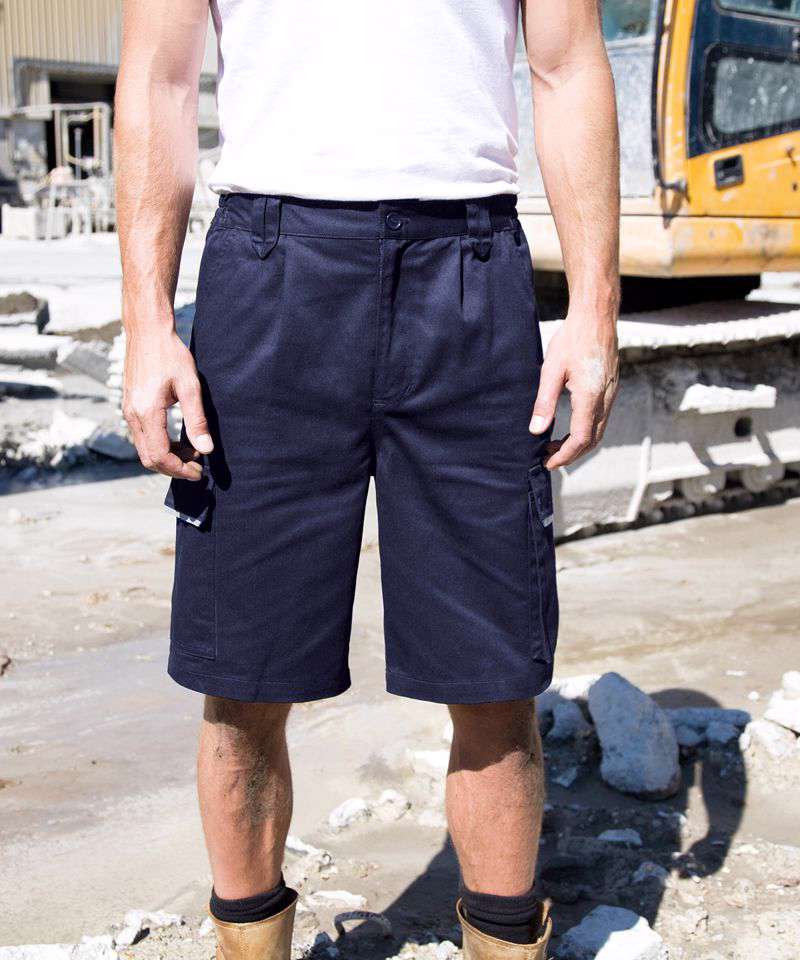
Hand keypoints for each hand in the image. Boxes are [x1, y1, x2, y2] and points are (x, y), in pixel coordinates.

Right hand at [123, 325, 212, 479]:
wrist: (147, 331)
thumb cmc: (170, 355)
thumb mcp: (190, 386)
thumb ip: (197, 420)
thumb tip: (206, 449)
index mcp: (146, 412)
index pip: (160, 455)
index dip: (179, 469)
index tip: (198, 472)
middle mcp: (132, 415)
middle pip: (149, 458)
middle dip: (173, 468)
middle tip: (197, 466)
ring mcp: (128, 412)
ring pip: (145, 450)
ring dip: (168, 457)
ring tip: (192, 450)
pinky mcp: (130, 407)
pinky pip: (143, 437)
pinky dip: (160, 445)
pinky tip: (180, 439)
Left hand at [529, 311, 618, 469]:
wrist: (597, 317)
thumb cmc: (572, 339)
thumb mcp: (551, 370)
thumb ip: (544, 402)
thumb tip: (536, 430)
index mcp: (590, 397)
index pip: (580, 439)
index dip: (564, 455)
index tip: (547, 463)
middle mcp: (605, 399)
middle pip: (592, 441)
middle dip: (571, 455)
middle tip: (548, 458)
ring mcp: (611, 395)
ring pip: (598, 431)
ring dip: (579, 444)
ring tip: (555, 446)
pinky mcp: (610, 389)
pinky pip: (601, 419)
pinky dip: (586, 431)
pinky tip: (569, 427)